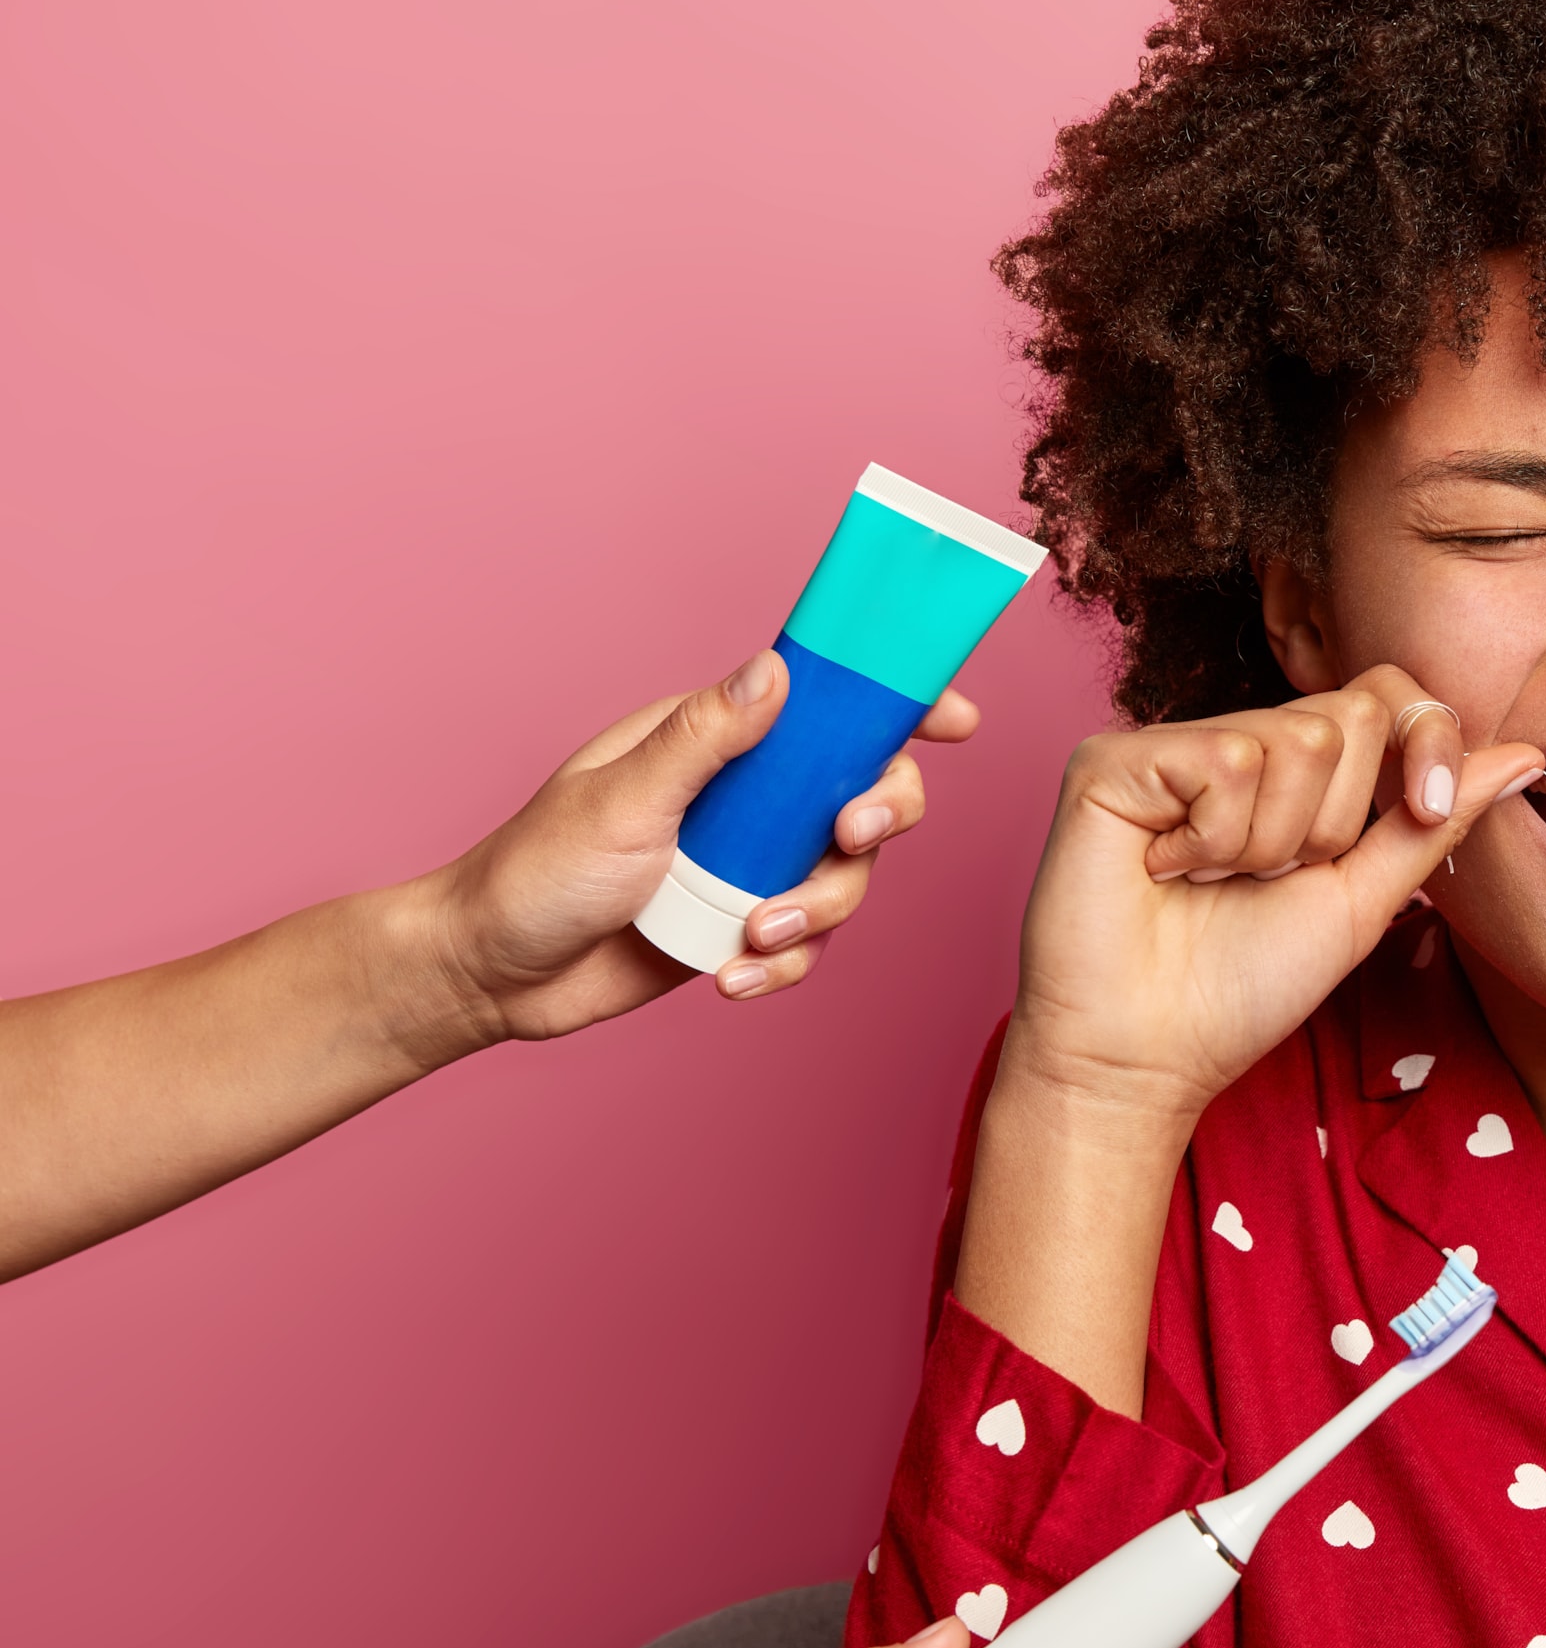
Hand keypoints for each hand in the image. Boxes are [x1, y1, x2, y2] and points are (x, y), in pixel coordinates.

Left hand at [411, 651, 980, 1047]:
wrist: (490, 977)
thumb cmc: (533, 872)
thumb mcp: (622, 799)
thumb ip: (704, 738)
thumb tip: (775, 670)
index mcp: (713, 742)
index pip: (819, 704)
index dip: (893, 703)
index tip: (952, 717)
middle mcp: (743, 798)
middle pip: (860, 789)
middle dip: (877, 815)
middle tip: (850, 834)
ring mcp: (747, 864)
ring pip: (844, 876)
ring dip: (817, 910)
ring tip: (755, 935)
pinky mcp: (741, 928)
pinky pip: (805, 945)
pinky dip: (783, 965)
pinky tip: (731, 978)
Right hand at [1000, 666, 1542, 1121]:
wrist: (1150, 1054)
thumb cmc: (1242, 987)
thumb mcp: (1364, 900)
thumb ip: (1434, 822)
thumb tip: (1527, 754)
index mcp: (1294, 772)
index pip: (1384, 694)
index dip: (1424, 737)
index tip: (1427, 804)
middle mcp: (1233, 743)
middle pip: (1349, 716)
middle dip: (1334, 823)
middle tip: (1269, 878)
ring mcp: (1171, 745)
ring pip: (1293, 739)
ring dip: (1271, 843)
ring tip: (1212, 882)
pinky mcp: (1112, 759)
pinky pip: (1223, 760)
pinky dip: (1212, 837)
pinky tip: (1167, 870)